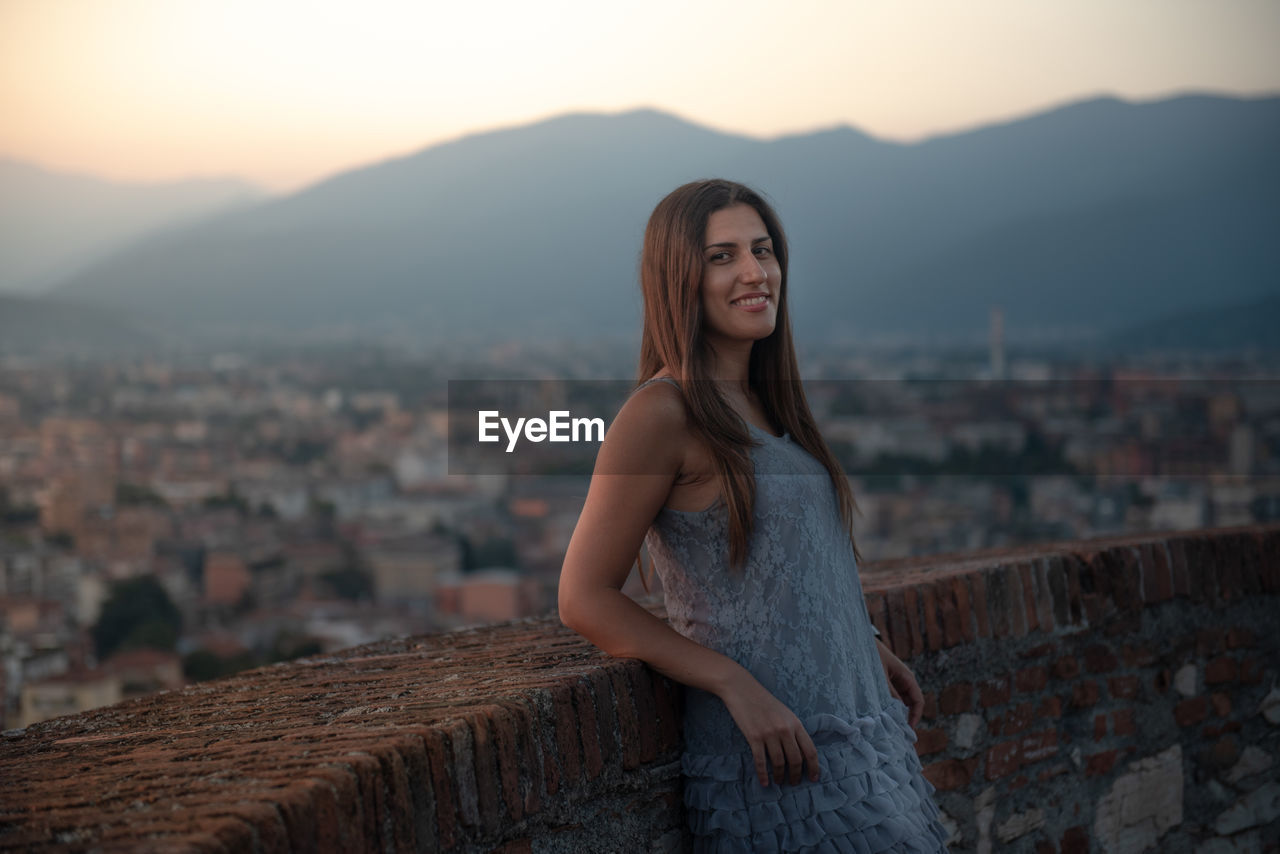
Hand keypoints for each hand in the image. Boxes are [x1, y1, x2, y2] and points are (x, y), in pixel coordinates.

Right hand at [717, 668, 820, 786]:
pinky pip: (760, 761)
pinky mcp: (754, 737)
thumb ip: (793, 729)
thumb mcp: (784, 713)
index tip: (813, 778)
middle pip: (796, 760)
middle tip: (794, 783)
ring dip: (780, 776)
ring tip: (779, 782)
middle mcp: (785, 729)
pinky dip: (763, 774)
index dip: (814, 767)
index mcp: (795, 723)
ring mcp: (769, 734)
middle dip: (796, 775)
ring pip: (779, 763)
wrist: (742, 689)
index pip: (810, 750)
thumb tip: (800, 751)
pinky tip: (764, 782)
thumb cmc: (763, 701)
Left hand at [876, 639, 923, 727]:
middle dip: (904, 718)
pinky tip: (878, 716)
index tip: (907, 730)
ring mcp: (893, 682)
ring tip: (886, 727)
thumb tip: (896, 714)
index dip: (915, 716)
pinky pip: (889, 698)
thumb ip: (888, 693)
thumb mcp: (880, 675)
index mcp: (906, 677)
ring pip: (898, 702)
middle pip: (909, 704)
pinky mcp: (883, 683)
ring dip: (894, 713)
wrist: (857, 640)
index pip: (918, 701)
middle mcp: (902, 681)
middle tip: (896, 734)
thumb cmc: (871, 655)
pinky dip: (886, 707)